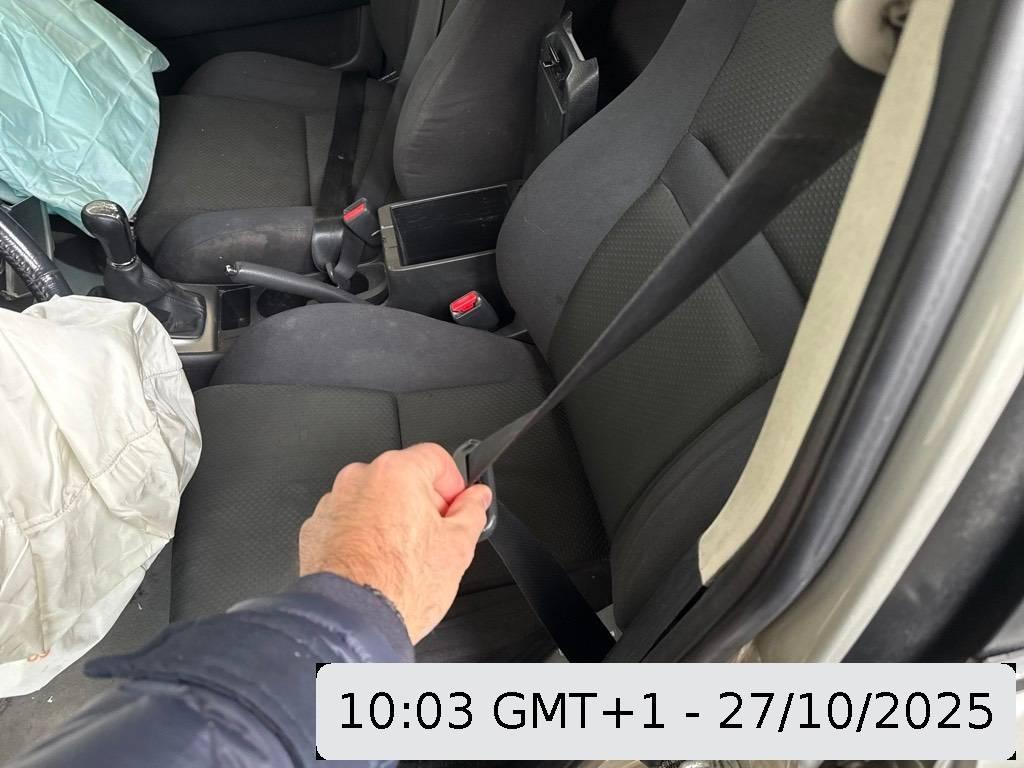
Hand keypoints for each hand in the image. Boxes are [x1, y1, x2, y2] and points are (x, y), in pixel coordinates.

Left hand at [299, 443, 490, 643]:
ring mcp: (333, 503)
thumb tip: (477, 499)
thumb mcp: (456, 548)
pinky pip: (349, 520)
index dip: (453, 484)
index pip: (436, 458)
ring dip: (390, 518)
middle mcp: (360, 479)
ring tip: (402, 557)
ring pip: (374, 499)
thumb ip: (472, 512)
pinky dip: (363, 534)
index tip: (457, 505)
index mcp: (397, 473)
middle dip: (422, 502)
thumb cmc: (396, 587)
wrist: (351, 622)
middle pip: (403, 477)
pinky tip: (376, 563)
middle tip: (434, 536)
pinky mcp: (316, 528)